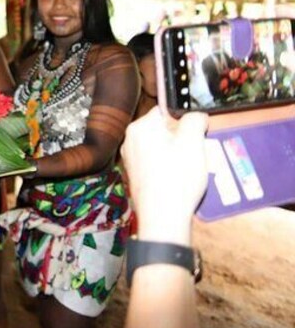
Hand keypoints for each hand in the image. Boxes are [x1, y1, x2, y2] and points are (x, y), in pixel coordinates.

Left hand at [121, 109, 208, 245]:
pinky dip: (168, 168)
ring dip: (177, 154)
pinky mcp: (136, 175)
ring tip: (187, 169)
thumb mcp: (193, 142)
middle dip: (181, 139)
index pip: (165, 111)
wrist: (163, 217)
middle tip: (194, 153)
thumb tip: (196, 116)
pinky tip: (178, 180)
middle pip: (163, 130)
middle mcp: (130, 141)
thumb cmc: (176, 179)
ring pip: (161, 147)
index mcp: (139, 128)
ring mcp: (131, 159)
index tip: (195, 134)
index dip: (184, 121)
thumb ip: (194, 120)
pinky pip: (156, 163)